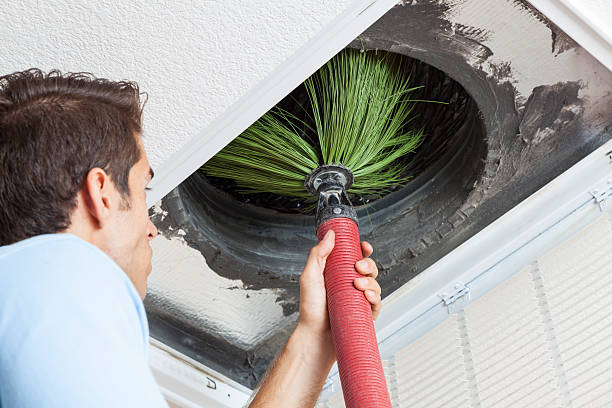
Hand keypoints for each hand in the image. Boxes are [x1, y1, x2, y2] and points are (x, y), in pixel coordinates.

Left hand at [297, 230, 381, 355]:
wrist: (315, 336)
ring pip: (375, 283)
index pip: (355, 257)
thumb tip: (331, 234)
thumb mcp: (310, 276)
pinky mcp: (365, 314)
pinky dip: (375, 297)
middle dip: (368, 264)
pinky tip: (367, 296)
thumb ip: (318, 254)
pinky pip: (377, 302)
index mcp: (338, 273)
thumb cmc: (310, 309)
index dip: (363, 250)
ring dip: (371, 280)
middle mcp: (350, 285)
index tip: (364, 246)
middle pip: (369, 268)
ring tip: (358, 285)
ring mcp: (358, 299)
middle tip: (358, 267)